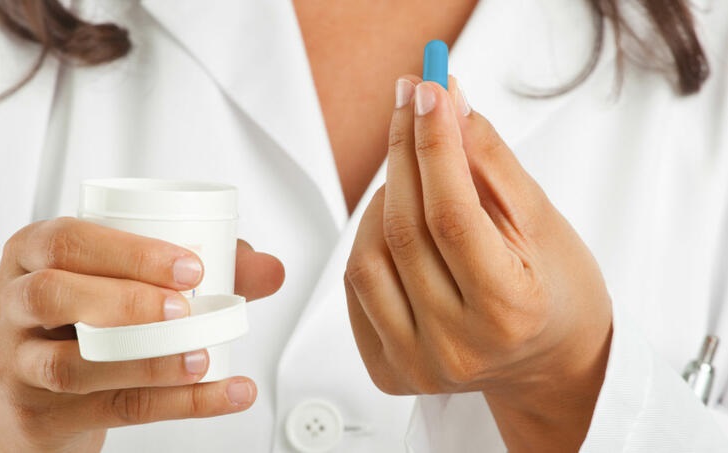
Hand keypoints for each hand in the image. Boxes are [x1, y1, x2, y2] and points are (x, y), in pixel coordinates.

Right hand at [0, 218, 283, 452]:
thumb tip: (269, 269)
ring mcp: (16, 364)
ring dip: (146, 361)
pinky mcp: (37, 416)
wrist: (30, 398)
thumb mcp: (122, 281)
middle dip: (126, 299)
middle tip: (186, 308)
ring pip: (70, 365)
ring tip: (201, 358)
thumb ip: (195, 270)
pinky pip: (107, 410)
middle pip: (54, 295)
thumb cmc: (83, 319)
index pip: (67, 240)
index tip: (191, 267)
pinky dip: (174, 404)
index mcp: (31, 255)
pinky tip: (221, 394)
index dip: (130, 252)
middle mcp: (12, 304)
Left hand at [344, 76, 611, 451]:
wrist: (549, 360)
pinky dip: (370, 242)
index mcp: (508, 311)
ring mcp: (417, 364)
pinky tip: (398, 226)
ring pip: (367, 258)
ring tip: (413, 179)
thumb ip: (491, 163)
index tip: (430, 91)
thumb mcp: (542, 221)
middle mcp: (457, 348)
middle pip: (403, 231)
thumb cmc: (556, 290)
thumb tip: (449, 104)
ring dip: (383, 200)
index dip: (435, 145)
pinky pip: (355, 287)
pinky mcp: (387, 369)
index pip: (452, 214)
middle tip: (412, 103)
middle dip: (404, 153)